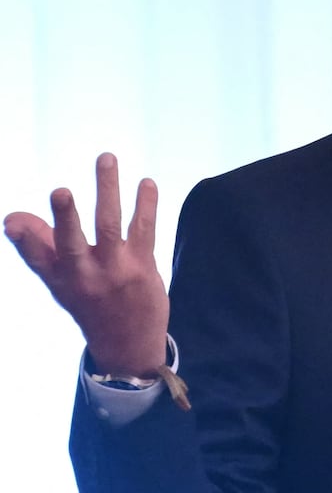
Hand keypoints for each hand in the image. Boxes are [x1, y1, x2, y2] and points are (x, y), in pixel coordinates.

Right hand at [4, 153, 168, 376]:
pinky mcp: (143, 267)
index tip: (12, 221)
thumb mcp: (59, 282)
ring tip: (105, 158)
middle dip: (65, 217)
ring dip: (108, 191)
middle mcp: (85, 276)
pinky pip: (144, 230)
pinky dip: (146, 204)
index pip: (37, 258)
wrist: (128, 344)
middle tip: (60, 192)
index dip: (25, 239)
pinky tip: (147, 182)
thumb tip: (11, 218)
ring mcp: (116, 271)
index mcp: (60, 279)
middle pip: (72, 243)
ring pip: (110, 226)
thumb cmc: (90, 303)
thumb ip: (38, 247)